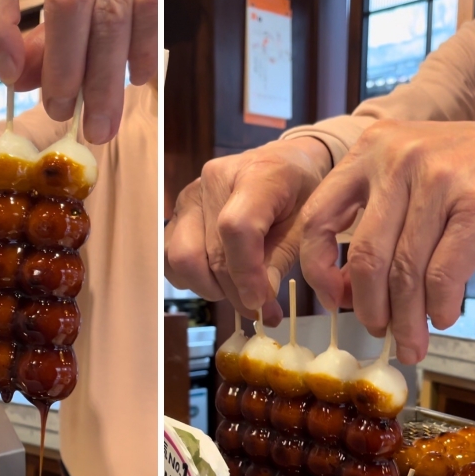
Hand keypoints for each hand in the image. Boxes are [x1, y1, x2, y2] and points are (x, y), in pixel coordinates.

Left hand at [0, 0, 157, 143]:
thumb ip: (43, 31)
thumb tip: (24, 80)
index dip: (1, 27)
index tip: (10, 76)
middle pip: (67, 0)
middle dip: (64, 66)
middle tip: (61, 112)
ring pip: (112, 14)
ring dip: (104, 77)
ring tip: (100, 123)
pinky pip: (152, 9)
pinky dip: (143, 50)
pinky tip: (137, 79)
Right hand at [164, 137, 332, 324]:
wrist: (283, 165)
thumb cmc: (299, 194)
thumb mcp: (304, 225)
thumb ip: (281, 260)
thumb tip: (259, 302)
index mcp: (255, 175)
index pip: (236, 228)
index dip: (245, 273)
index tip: (261, 303)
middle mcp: (212, 181)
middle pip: (209, 253)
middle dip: (234, 293)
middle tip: (260, 310)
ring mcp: (189, 196)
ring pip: (181, 259)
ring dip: (210, 287)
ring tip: (238, 289)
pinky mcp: (177, 213)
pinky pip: (170, 258)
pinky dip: (192, 278)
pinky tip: (218, 278)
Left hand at [299, 120, 474, 364]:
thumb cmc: (451, 163)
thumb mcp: (400, 173)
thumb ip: (372, 220)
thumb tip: (348, 292)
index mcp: (366, 151)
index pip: (318, 220)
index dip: (318, 272)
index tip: (333, 301)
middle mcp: (396, 160)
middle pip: (367, 257)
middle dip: (371, 311)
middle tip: (381, 334)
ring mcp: (437, 177)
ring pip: (406, 271)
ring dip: (407, 320)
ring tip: (411, 342)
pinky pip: (444, 272)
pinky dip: (439, 306)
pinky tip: (441, 317)